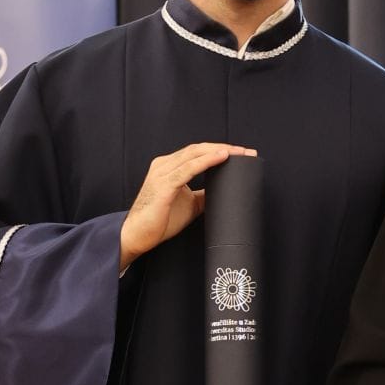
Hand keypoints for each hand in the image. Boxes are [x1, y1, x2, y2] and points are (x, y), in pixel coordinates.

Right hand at [118, 143, 256, 269]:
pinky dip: (206, 161)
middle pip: (198, 149)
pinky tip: (221, 158)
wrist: (137, 236)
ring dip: (219, 151)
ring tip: (239, 153)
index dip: (220, 150)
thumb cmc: (159, 221)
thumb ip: (203, 194)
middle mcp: (164, 164)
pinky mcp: (163, 184)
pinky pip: (188, 168)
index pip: (198, 152)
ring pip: (194, 154)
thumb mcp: (189, 204)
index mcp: (169, 166)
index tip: (242, 154)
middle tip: (246, 152)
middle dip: (225, 148)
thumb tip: (222, 191)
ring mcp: (162, 173)